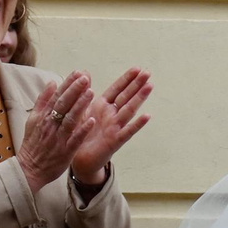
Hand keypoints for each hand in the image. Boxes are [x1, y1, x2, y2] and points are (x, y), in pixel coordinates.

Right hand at [17, 72, 94, 191]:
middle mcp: (50, 125)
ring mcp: (58, 138)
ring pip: (70, 119)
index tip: (78, 73)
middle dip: (75, 90)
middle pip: (63, 104)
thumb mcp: (33, 120)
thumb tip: (51, 83)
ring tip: (91, 92)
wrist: (29, 170)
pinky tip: (93, 120)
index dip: (68, 84)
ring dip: (81, 105)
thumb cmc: (33, 144)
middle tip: (86, 77)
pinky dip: (83, 129)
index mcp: (43, 117)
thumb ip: (43, 102)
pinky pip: (75, 139)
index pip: (57, 96)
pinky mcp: (65, 151)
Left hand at [70, 68, 152, 188]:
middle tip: (148, 72)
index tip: (137, 68)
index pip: (117, 89)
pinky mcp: (115, 141)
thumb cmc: (79, 134)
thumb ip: (83, 93)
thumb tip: (84, 72)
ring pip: (129, 110)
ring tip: (149, 86)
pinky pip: (127, 131)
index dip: (126, 79)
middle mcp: (111, 115)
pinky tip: (147, 115)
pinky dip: (137, 124)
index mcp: (102, 107)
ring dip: (139, 98)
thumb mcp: (79, 110)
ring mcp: (115, 127)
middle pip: (126, 97)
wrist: (78, 159)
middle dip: (136, 84)